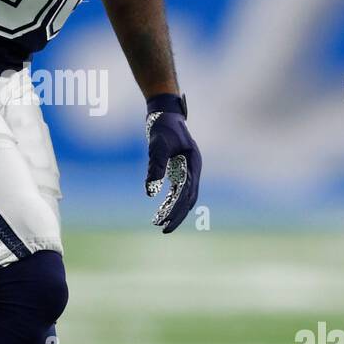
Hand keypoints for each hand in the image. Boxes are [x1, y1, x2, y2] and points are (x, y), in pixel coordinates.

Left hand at [145, 93, 201, 233]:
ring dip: (172, 210)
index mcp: (194, 164)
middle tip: (164, 230)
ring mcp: (186, 170)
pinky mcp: (177, 169)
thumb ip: (155, 167)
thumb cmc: (162, 126)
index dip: (178, 211)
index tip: (167, 224)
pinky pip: (175, 189)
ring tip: (158, 223)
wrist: (164, 113)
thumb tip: (149, 192)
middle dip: (176, 215)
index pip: (188, 194)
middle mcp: (193, 169)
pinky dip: (168, 200)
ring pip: (181, 196)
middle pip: (187, 199)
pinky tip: (160, 210)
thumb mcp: (158, 146)